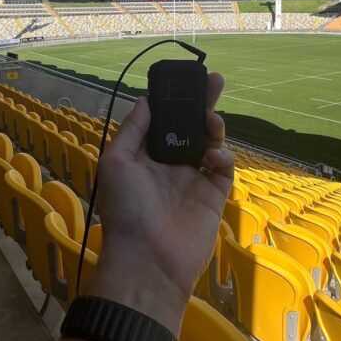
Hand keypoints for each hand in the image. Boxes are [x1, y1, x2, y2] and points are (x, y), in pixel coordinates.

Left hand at [88, 72, 233, 332]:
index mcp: (146, 157)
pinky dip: (222, 155)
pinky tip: (213, 155)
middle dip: (202, 103)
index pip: (163, 121)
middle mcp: (171, 165)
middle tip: (215, 80)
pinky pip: (223, 168)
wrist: (148, 260)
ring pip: (210, 143)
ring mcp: (194, 180)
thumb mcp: (116, 163)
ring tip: (212, 120)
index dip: (174, 100)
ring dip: (213, 126)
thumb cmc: (126, 210)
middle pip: (190, 126)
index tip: (184, 80)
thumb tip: (146, 99)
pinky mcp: (214, 195)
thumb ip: (133, 130)